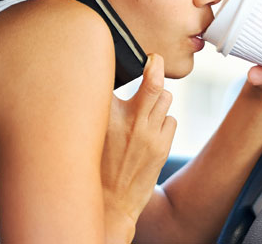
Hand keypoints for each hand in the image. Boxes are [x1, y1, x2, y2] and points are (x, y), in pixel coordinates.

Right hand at [101, 54, 175, 242]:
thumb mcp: (89, 131)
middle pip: (154, 80)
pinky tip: (152, 129)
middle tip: (155, 59)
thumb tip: (103, 79)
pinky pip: (171, 119)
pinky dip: (163, 120)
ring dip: (159, 97)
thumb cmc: (93, 165)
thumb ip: (99, 106)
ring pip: (166, 98)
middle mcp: (129, 121)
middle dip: (156, 64)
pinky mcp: (162, 147)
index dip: (122, 63)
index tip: (123, 56)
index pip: (115, 77)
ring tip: (148, 105)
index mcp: (104, 115)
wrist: (107, 204)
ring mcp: (148, 134)